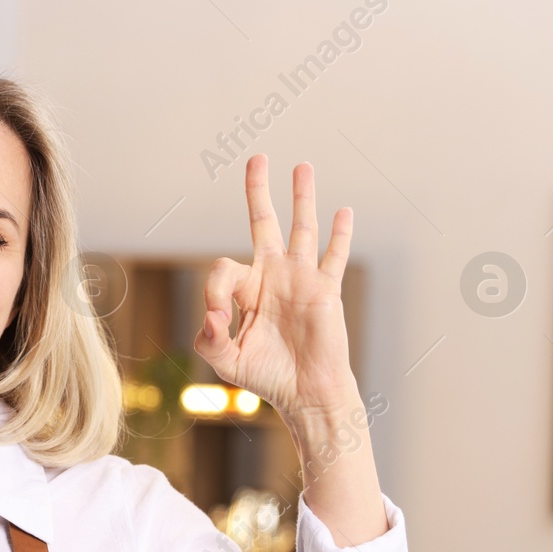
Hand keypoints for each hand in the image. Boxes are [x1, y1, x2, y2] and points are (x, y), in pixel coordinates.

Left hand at [194, 154, 358, 416]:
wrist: (305, 393)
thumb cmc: (265, 376)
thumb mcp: (224, 359)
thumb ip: (208, 337)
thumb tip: (212, 314)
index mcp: (246, 291)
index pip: (224, 269)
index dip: (214, 292)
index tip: (219, 319)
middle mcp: (273, 277)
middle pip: (264, 224)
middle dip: (258, 192)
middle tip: (256, 158)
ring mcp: (301, 280)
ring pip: (302, 229)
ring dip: (302, 197)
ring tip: (302, 166)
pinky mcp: (325, 290)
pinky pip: (334, 256)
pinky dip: (340, 235)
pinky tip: (343, 212)